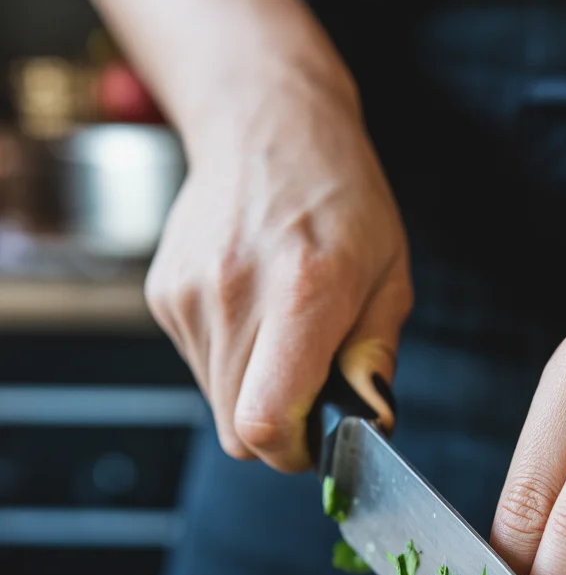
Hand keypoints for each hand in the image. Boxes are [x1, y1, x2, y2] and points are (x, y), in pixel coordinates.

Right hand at [145, 65, 410, 470]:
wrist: (265, 123)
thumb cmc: (340, 196)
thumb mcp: (391, 273)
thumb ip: (377, 356)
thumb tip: (368, 422)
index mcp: (302, 291)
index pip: (265, 422)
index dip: (292, 451)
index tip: (316, 438)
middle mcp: (234, 294)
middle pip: (237, 429)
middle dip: (278, 430)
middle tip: (310, 388)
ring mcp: (190, 294)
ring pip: (217, 402)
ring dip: (254, 391)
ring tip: (283, 333)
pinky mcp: (164, 294)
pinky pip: (199, 365)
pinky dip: (231, 360)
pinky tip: (253, 311)